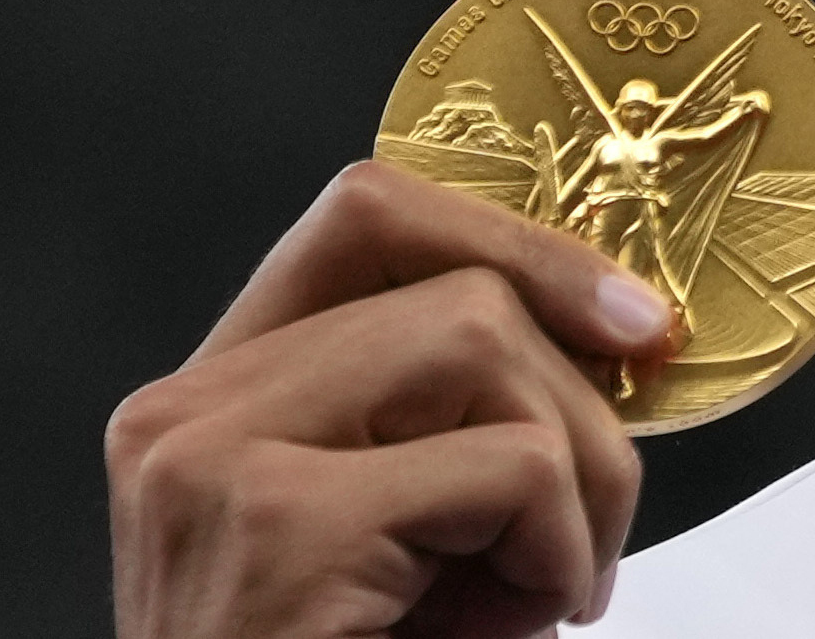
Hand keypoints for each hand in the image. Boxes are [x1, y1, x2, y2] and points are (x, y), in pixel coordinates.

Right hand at [106, 161, 675, 638]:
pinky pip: (508, 464)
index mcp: (218, 394)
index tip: (626, 316)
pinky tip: (529, 618)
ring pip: (486, 344)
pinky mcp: (273, 526)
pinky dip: (564, 543)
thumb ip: (459, 418)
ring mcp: (214, 460)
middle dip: (576, 400)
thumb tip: (617, 330)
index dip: (519, 237)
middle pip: (457, 285)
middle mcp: (188, 410)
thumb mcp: (408, 534)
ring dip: (579, 474)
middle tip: (586, 533)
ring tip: (548, 585)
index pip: (371, 215)